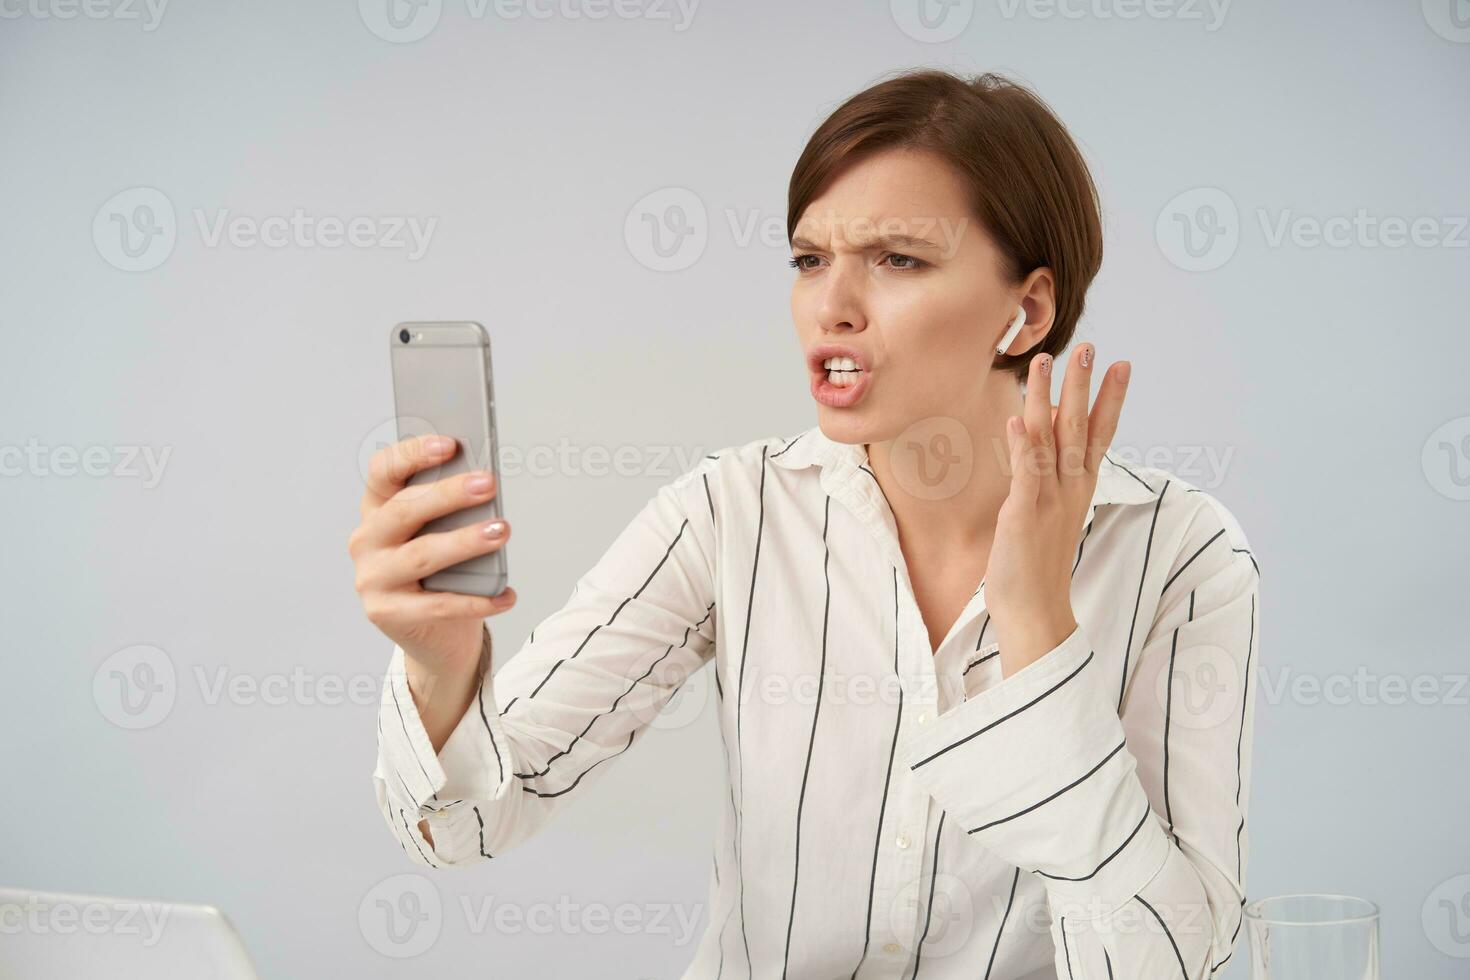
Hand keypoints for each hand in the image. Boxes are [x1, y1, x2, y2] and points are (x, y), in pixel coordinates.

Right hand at [349, 434, 517, 703]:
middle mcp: (366, 540)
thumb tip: (485, 485)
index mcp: (377, 508)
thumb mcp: (443, 532)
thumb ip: (453, 509)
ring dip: (464, 541)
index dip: (413, 454)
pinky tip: (506, 594)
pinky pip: (437, 605)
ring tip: (501, 530)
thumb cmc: (443, 570)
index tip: (450, 443)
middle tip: (488, 483)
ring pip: (420, 555)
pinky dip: (476, 600)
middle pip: (405, 510)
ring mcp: (372, 578)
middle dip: (448, 494)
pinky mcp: (387, 613)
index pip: (384, 471)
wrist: (434, 633)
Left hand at [983, 345, 1129, 677]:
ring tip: (1045, 361)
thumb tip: (1042, 447)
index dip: (1111, 399)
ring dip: (1048, 398)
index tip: (1122, 364)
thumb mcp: (1046, 514)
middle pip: (1081, 427)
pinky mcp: (1026, 513)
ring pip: (1052, 439)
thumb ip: (1048, 479)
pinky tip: (1017, 417)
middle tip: (1091, 347)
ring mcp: (1050, 499)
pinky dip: (1023, 444)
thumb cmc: (1036, 566)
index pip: (1100, 434)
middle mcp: (1071, 489)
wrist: (1036, 613)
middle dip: (1084, 385)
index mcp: (1079, 488)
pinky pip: (1027, 472)